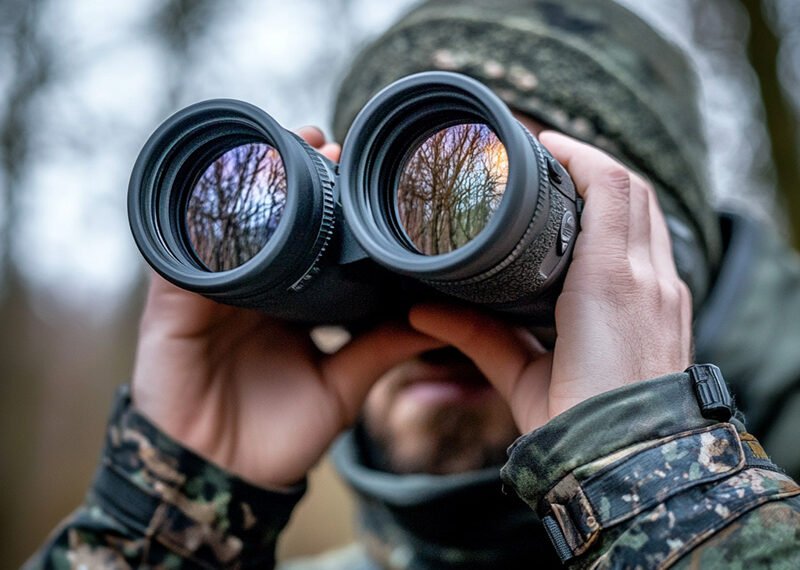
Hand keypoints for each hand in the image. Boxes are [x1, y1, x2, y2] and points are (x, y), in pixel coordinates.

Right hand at [132, 127, 441, 487]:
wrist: (222, 480)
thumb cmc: (279, 437)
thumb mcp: (342, 388)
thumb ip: (381, 350)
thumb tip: (435, 319)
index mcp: (288, 304)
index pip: (306, 239)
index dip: (327, 203)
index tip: (355, 170)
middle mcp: (251, 290)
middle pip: (266, 218)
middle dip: (291, 175)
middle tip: (324, 143)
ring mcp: (211, 294)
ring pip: (224, 223)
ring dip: (249, 184)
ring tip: (284, 147)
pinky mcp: (173, 307)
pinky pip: (180, 256)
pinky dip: (198, 223)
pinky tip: (224, 189)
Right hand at [409, 132, 692, 433]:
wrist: (638, 465)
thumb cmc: (579, 424)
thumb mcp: (522, 377)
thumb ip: (474, 334)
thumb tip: (420, 311)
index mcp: (609, 283)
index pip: (608, 185)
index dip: (575, 153)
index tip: (540, 145)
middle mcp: (648, 279)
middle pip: (633, 190)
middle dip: (593, 165)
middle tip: (550, 163)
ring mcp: (668, 293)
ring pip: (650, 216)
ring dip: (614, 195)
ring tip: (572, 192)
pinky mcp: (675, 310)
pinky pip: (657, 246)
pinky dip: (631, 226)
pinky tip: (599, 238)